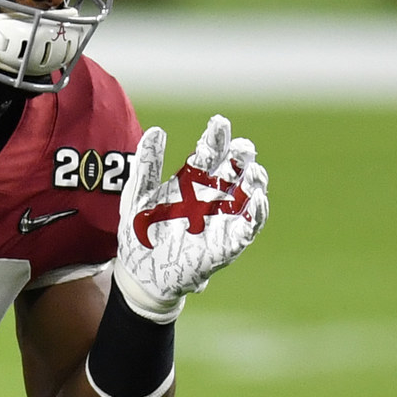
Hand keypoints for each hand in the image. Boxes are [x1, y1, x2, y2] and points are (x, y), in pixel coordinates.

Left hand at [112, 116, 269, 322]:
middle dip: (240, 156)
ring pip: (247, 196)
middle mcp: (210, 197)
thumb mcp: (137, 195)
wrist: (138, 273)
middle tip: (242, 146)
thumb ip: (147, 165)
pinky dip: (256, 215)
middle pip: (233, 170)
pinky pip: (247, 229)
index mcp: (191, 181)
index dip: (216, 138)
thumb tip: (157, 130)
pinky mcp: (226, 245)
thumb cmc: (139, 232)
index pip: (209, 154)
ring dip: (254, 182)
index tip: (219, 123)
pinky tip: (259, 200)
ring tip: (253, 170)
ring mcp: (220, 220)